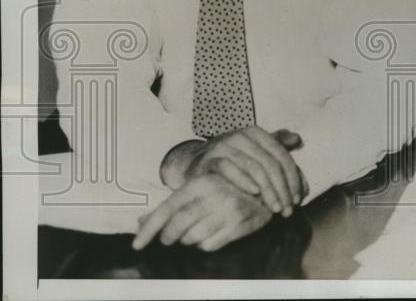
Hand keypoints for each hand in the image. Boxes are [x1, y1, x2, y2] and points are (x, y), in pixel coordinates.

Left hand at [132, 174, 271, 251]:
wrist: (266, 188)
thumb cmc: (227, 188)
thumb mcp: (199, 189)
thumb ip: (170, 205)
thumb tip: (140, 222)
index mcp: (200, 182)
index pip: (167, 209)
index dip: (149, 229)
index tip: (136, 245)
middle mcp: (214, 194)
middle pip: (178, 225)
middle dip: (168, 236)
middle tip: (168, 239)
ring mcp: (228, 210)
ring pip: (193, 237)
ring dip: (187, 241)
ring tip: (191, 235)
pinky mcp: (240, 224)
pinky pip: (210, 245)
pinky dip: (204, 246)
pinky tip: (209, 236)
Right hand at [160, 127, 307, 215]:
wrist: (194, 164)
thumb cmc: (230, 159)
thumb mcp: (253, 150)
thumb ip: (276, 145)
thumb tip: (297, 139)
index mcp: (256, 133)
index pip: (282, 155)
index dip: (294, 177)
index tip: (299, 198)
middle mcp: (242, 136)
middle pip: (271, 164)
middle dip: (283, 189)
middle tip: (288, 209)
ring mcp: (225, 146)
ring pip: (255, 168)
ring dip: (268, 191)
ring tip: (275, 208)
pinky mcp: (210, 159)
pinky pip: (231, 170)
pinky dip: (245, 181)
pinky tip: (255, 194)